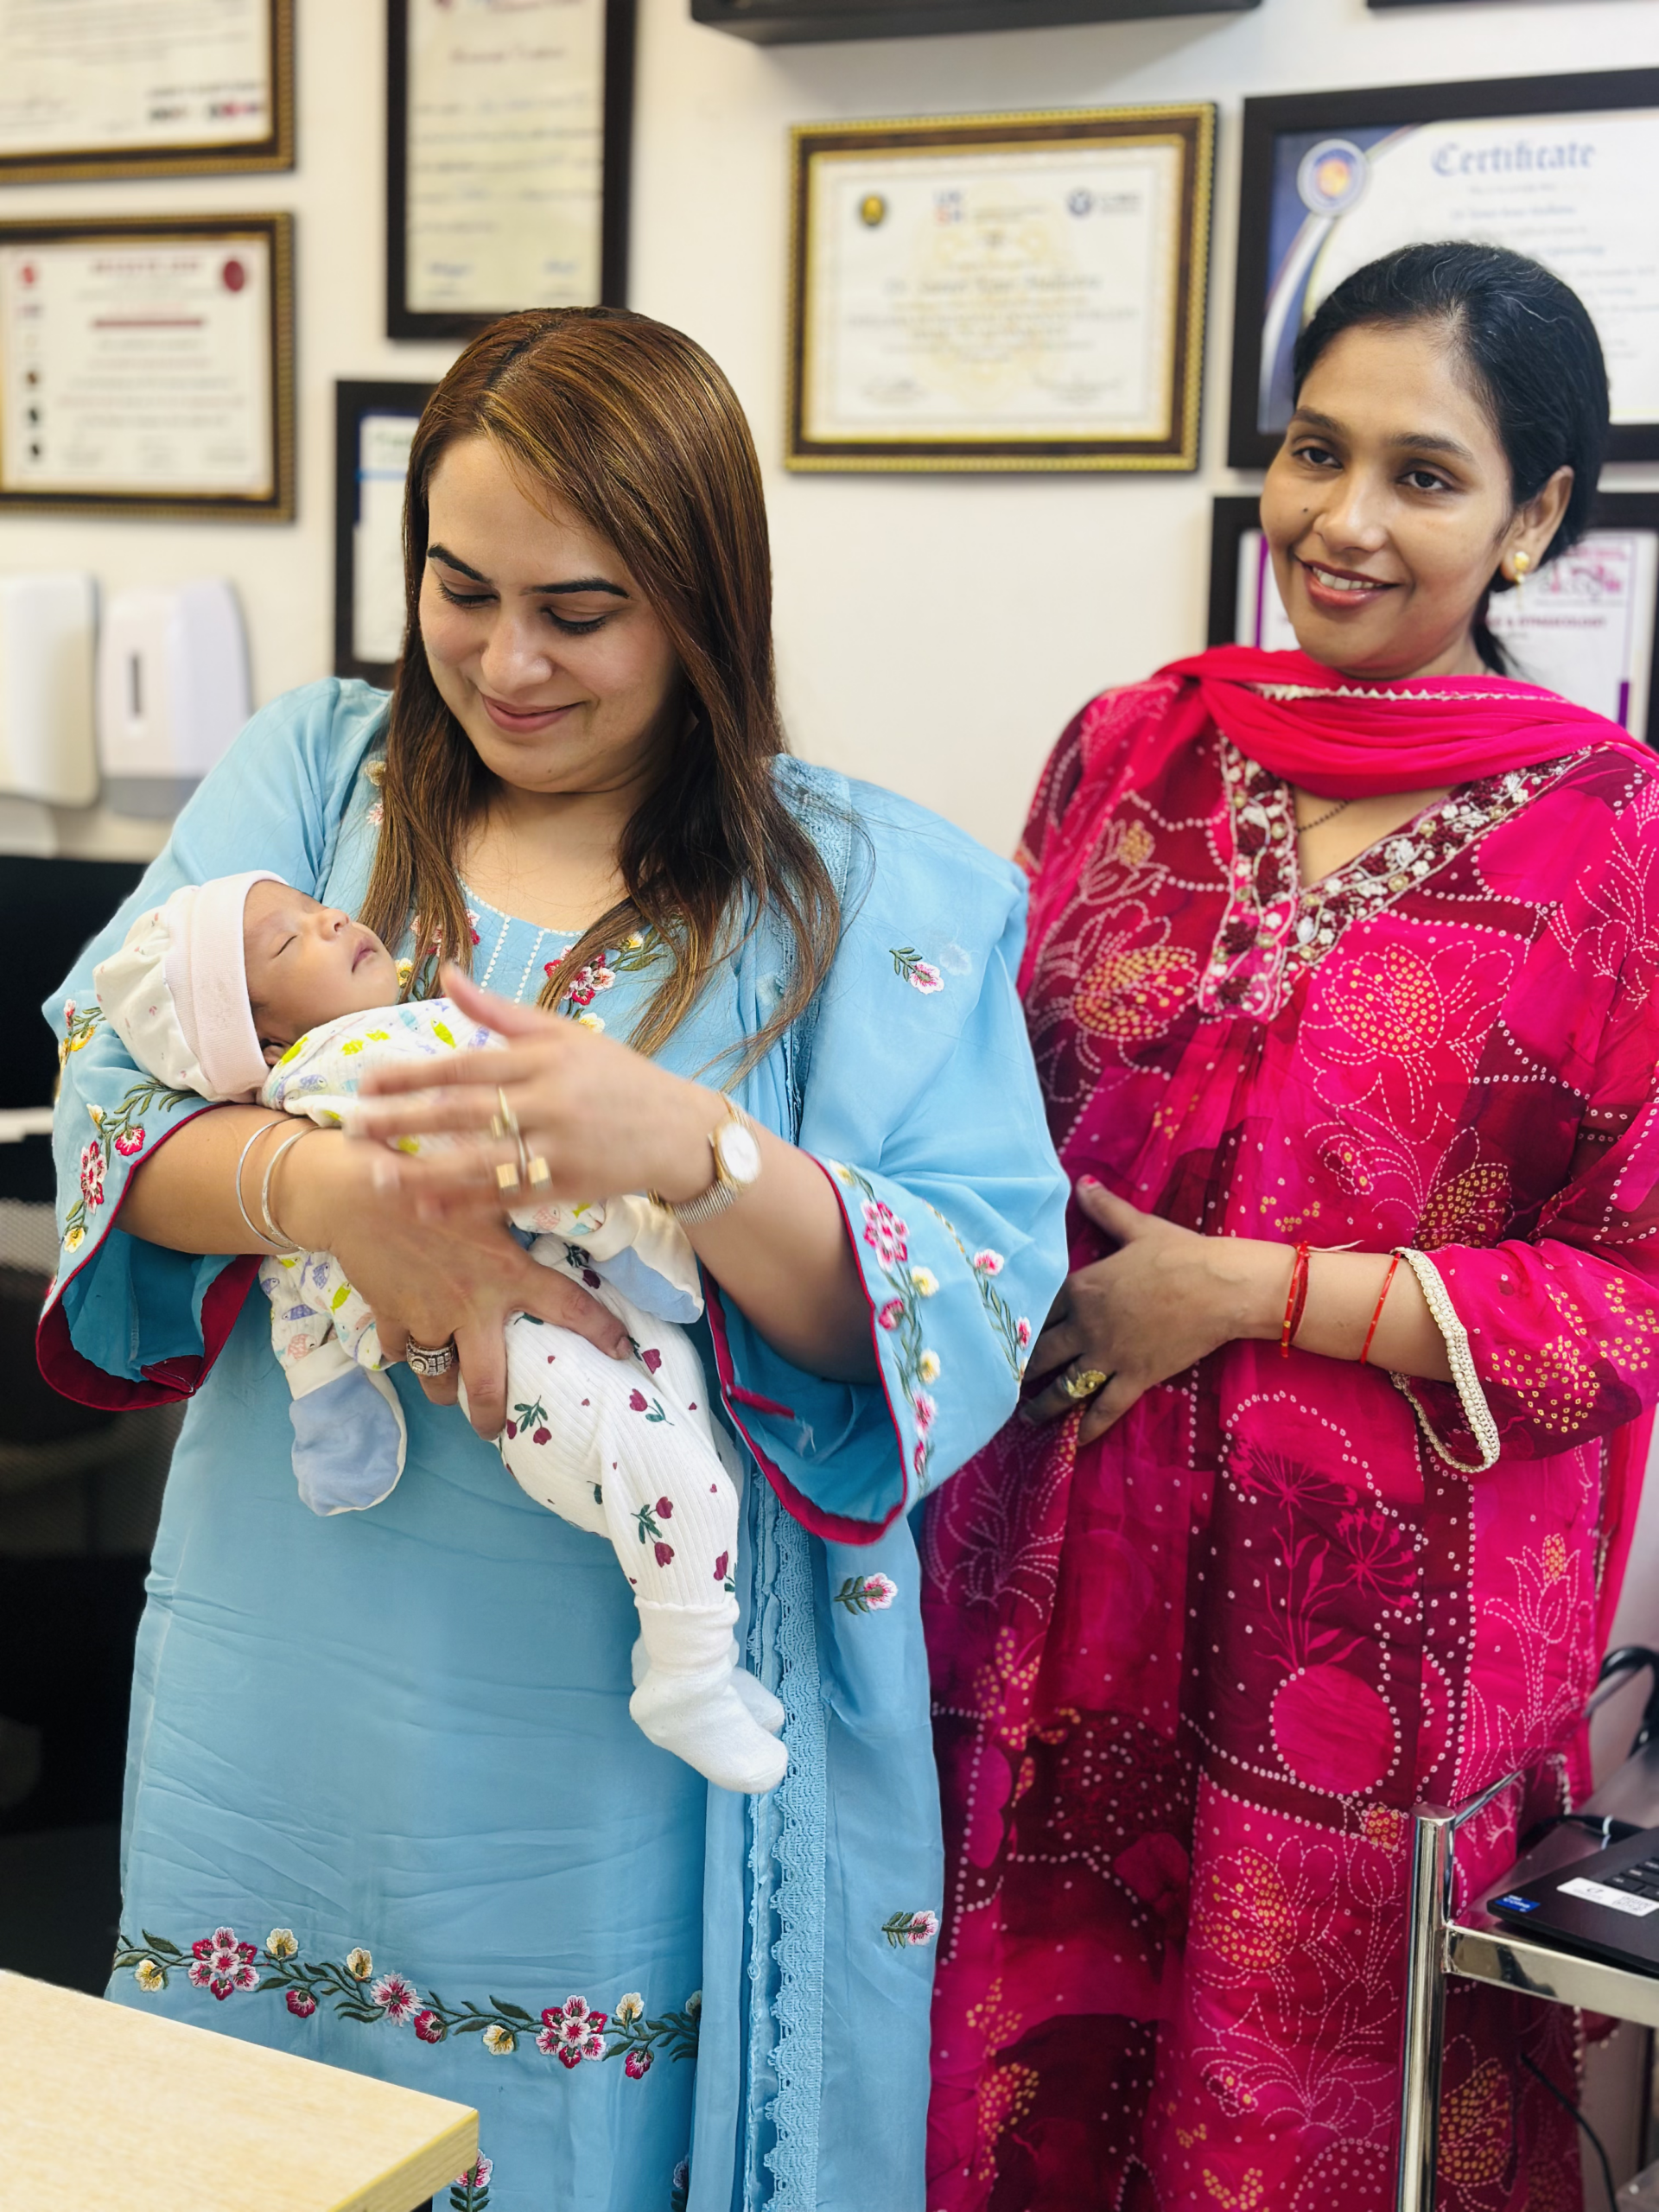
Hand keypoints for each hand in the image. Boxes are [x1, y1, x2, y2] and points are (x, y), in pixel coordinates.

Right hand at [276, 1131, 629, 1438]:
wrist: (356, 1191)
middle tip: (495, 1430)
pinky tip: (411, 1347)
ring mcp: (427, 1318)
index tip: (624, 1350)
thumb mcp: (488, 1190)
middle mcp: (471, 1306)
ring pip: (438, 1378)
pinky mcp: (390, 1317)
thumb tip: (560, 1190)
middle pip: (486, 1386)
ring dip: (445, 1389)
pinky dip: (405, 1354)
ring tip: (450, 1390)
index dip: (601, 1331)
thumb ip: (523, 1202)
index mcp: (507, 1272)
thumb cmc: (431, 1176)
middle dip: (491, 1416)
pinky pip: (400, 1353)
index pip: (569, 1308)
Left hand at [349, 966, 715, 1218]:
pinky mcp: (567, 1188)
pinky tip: (425, 1208)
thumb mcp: (565, 1034)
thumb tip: (448, 974)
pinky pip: (506, 1198)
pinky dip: (464, 1205)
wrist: (679, 1131)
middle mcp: (548, 1103)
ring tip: (377, 1174)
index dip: (411, 1074)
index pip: (465, 1066)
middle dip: (402, 1121)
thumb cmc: (617, 1076)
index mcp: (543, 1059)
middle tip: (351, 1127)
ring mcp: (558, 1149)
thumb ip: (500, 1012)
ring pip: (479, 1163)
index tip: (365, 1081)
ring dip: (424, 1170)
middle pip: (462, 1114)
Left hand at [1023, 1180, 1283, 1441]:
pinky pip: (1104, 1409)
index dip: (1021, 1323)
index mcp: (1081, 1287)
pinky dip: (1086, 1428)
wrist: (1221, 1287)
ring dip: (1043, 1405)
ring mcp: (1109, 1355)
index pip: (1039, 1308)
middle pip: (1043, 1353)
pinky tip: (1071, 1443)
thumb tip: (1081, 1181)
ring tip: (1025, 1419)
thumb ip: (1104, 1208)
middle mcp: (1086, 1325)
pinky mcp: (1135, 1378)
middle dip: (1022, 1369)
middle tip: (1004, 1381)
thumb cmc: (1179, 1253)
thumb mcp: (1137, 1226)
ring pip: (1065, 1386)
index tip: (1000, 1336)